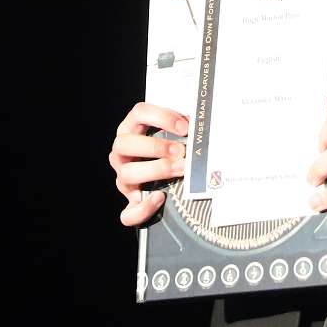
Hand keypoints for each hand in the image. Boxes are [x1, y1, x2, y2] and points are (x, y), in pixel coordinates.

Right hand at [109, 101, 188, 226]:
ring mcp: (122, 177)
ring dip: (156, 170)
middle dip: (155, 146)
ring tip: (181, 169)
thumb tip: (206, 126)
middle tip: (181, 151)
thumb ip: (183, 131)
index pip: (138, 113)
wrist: (164, 181)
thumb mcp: (172, 137)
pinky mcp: (129, 202)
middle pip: (124, 144)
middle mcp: (121, 153)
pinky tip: (160, 198)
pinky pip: (127, 212)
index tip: (185, 127)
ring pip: (126, 174)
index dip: (161, 117)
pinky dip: (143, 208)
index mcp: (131, 129)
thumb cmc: (170, 152)